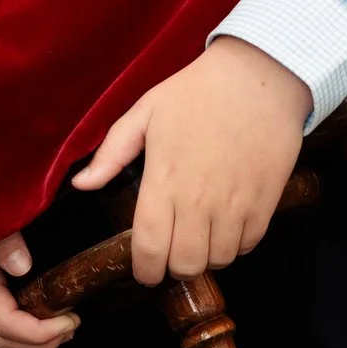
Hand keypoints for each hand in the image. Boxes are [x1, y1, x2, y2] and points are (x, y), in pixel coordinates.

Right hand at [0, 231, 73, 347]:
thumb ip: (2, 235)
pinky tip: (47, 314)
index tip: (72, 319)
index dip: (37, 331)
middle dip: (37, 342)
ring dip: (30, 339)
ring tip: (65, 327)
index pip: (2, 320)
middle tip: (72, 328)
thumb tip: (21, 266)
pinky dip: (22, 324)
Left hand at [74, 37, 309, 285]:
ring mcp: (235, 204)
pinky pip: (248, 245)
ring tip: (202, 237)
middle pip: (185, 265)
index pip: (148, 248)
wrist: (260, 76)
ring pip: (218, 261)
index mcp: (164, 181)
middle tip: (174, 251)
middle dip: (175, 267)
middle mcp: (198, 200)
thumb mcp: (145, 112)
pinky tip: (228, 225)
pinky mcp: (265, 202)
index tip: (145, 270)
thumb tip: (81, 184)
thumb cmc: (198, 91)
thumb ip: (112, 153)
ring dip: (207, 256)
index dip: (145, 271)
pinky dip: (237, 244)